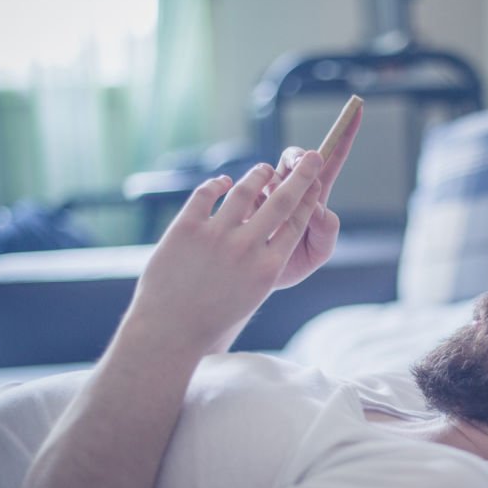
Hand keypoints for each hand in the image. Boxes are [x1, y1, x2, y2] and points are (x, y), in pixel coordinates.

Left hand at [128, 152, 323, 356]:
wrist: (171, 330)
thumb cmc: (215, 315)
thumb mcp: (254, 292)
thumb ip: (268, 260)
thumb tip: (280, 230)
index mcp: (269, 267)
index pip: (297, 222)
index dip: (310, 197)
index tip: (317, 180)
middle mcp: (247, 248)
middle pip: (282, 200)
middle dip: (301, 174)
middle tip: (312, 156)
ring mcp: (215, 236)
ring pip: (243, 190)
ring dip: (258, 174)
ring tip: (265, 169)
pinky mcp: (186, 228)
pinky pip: (205, 193)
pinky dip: (217, 184)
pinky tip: (223, 182)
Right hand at [264, 106, 361, 287]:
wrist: (253, 283)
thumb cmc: (292, 265)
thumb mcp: (317, 253)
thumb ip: (327, 233)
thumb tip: (319, 208)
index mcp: (315, 199)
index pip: (331, 161)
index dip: (344, 135)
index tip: (357, 108)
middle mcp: (290, 189)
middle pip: (297, 156)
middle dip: (299, 158)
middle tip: (298, 169)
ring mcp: (266, 192)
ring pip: (272, 169)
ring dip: (276, 181)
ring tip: (273, 207)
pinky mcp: (244, 198)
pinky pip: (249, 186)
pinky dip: (252, 193)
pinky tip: (249, 213)